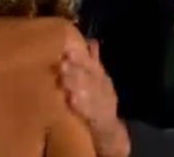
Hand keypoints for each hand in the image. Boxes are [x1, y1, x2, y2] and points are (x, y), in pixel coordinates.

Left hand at [60, 39, 129, 156]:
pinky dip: (81, 106)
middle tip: (62, 64)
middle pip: (91, 78)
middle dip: (77, 70)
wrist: (110, 131)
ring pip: (90, 93)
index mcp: (102, 78)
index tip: (69, 50)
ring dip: (77, 86)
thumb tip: (92, 41)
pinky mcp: (99, 121)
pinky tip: (71, 101)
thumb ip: (94, 61)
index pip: (93, 65)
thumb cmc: (100, 101)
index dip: (81, 58)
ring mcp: (103, 104)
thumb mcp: (100, 80)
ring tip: (64, 80)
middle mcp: (104, 89)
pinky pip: (90, 112)